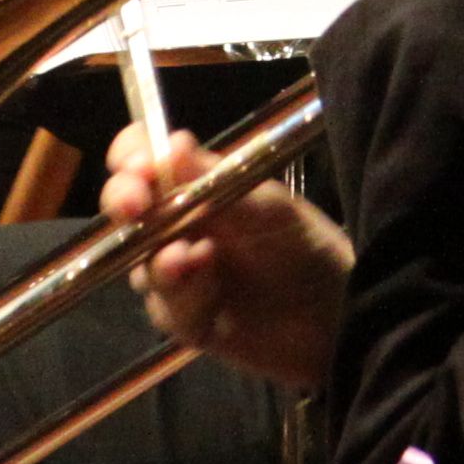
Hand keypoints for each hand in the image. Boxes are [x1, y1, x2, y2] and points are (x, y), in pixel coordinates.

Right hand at [103, 125, 351, 392]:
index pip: (145, 158)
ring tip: (198, 259)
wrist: (341, 318)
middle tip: (134, 205)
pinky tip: (214, 297)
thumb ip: (216, 180)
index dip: (130, 156)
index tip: (136, 165)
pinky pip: (163, 309)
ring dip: (160, 261)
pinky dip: (185, 300)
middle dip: (122, 201)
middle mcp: (180, 225)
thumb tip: (171, 144)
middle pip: (125, 208)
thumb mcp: (271, 208)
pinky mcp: (187, 319)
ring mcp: (180, 274)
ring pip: (137, 264)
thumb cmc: (310, 247)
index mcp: (199, 187)